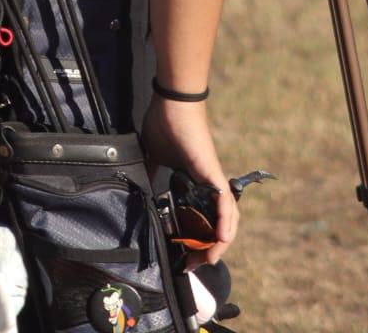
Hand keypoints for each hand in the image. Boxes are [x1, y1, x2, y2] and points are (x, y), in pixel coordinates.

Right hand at [141, 96, 237, 266]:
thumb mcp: (154, 156)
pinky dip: (226, 222)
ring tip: (207, 259)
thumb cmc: (164, 123)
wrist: (173, 102)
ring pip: (228, 218)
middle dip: (208, 249)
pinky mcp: (213, 172)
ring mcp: (213, 178)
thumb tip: (140, 187)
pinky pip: (225, 203)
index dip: (197, 240)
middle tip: (192, 265)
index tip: (183, 257)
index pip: (204, 218)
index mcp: (194, 182)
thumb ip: (151, 173)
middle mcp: (209, 183)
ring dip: (219, 243)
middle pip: (219, 224)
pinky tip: (223, 240)